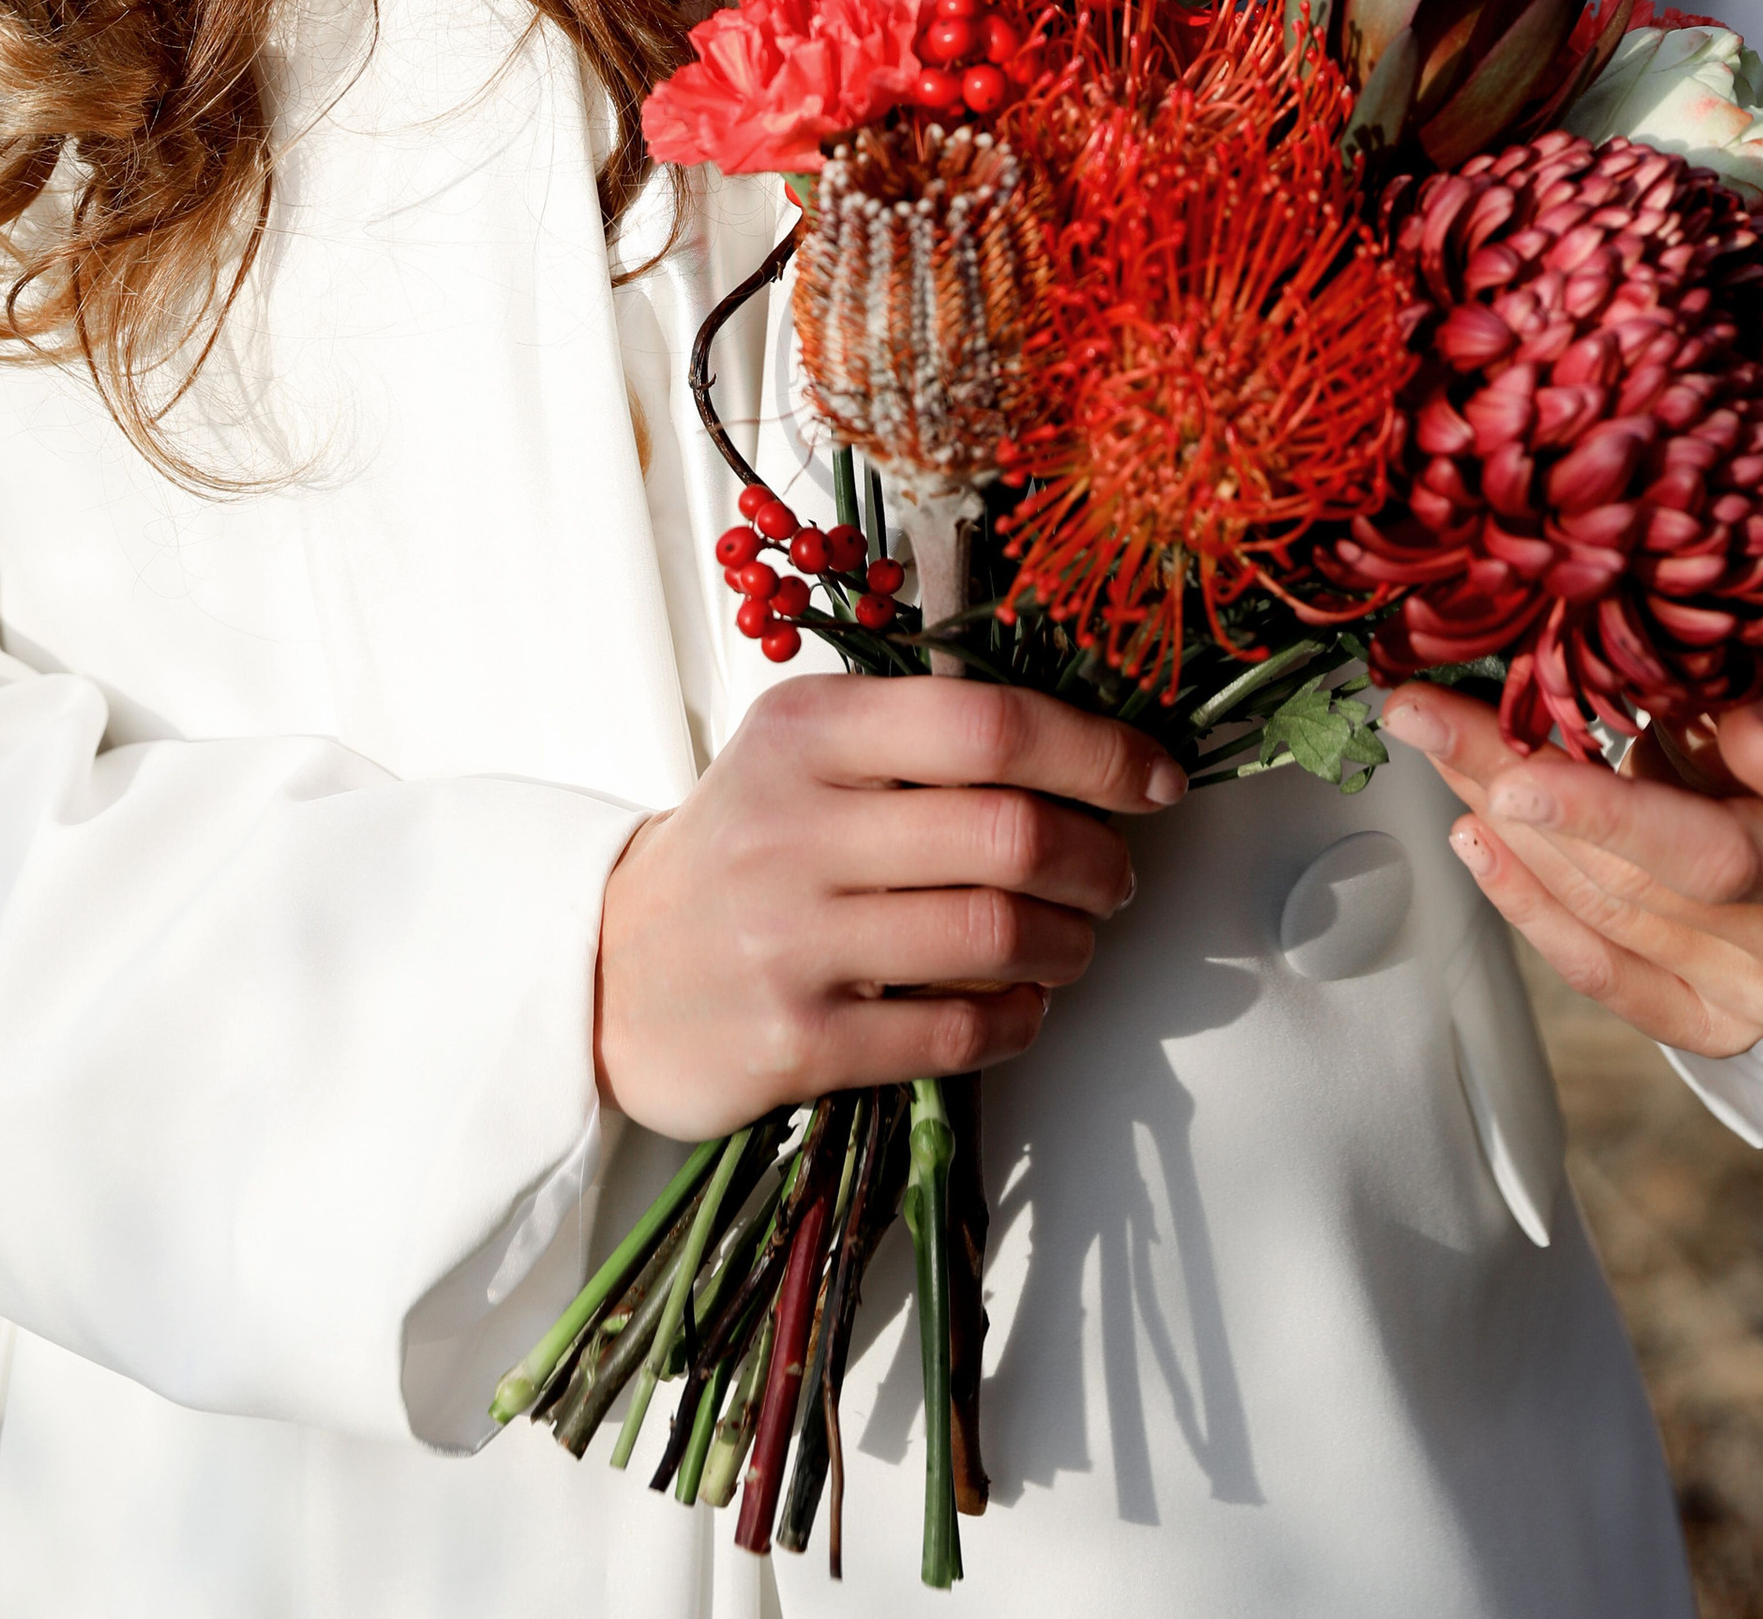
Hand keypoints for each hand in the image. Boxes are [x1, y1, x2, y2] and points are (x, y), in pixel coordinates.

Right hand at [593, 678, 1184, 1135]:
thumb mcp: (802, 753)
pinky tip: (1020, 1005)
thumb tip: (1086, 742)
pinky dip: (1017, 1019)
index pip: (987, 721)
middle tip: (1115, 876)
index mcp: (808, 729)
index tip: (1156, 778)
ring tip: (1073, 942)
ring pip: (996, 934)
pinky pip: (956, 1031)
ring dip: (1070, 943)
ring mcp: (791, 938)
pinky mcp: (796, 1041)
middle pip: (1010, 833)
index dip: (1097, 750)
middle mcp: (795, 824)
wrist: (606, 969)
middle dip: (1098, 860)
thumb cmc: (741, 846)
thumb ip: (919, 734)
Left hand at [1380, 633, 1762, 1059]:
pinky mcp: (1714, 1025)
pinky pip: (1602, 973)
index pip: (1723, 856)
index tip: (1511, 777)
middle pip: (1639, 886)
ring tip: (1437, 745)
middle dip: (1516, 793)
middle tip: (1420, 717)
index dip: (1612, 820)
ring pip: (1605, 920)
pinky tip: (1474, 837)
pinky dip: (1527, 905)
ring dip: (1505, 832)